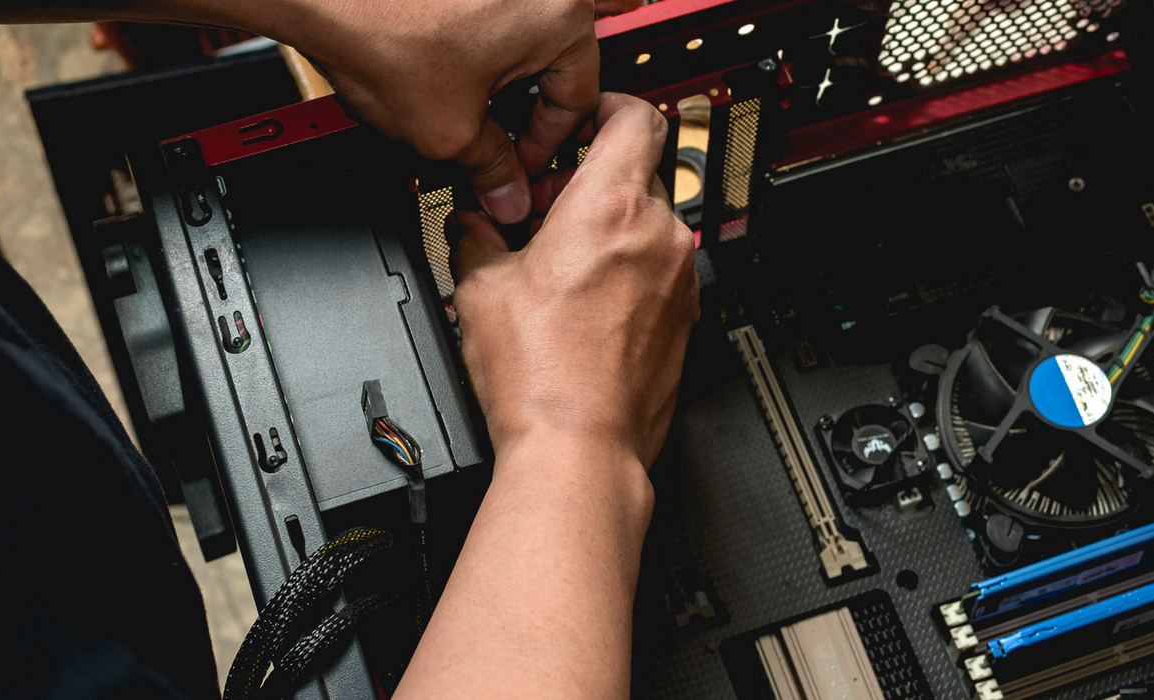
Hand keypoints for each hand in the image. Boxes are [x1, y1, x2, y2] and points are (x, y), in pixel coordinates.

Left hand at [215, 0, 642, 223]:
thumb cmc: (378, 31)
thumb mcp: (447, 131)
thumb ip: (491, 168)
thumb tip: (507, 193)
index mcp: (560, 18)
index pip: (579, 99)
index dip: (545, 148)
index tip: (519, 168)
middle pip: (552, 65)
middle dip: (522, 112)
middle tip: (493, 143)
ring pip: (518, 42)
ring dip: (497, 81)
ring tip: (459, 107)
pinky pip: (487, 18)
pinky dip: (471, 49)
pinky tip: (438, 71)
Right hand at [451, 93, 698, 469]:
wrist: (579, 448)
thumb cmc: (540, 376)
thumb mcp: (479, 289)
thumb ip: (473, 237)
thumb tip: (468, 224)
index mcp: (610, 207)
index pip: (632, 117)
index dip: (603, 111)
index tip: (578, 127)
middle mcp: (658, 235)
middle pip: (636, 174)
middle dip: (589, 184)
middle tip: (543, 213)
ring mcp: (679, 279)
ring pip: (649, 226)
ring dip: (609, 231)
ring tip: (559, 266)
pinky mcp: (685, 318)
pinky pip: (659, 272)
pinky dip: (629, 272)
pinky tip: (584, 306)